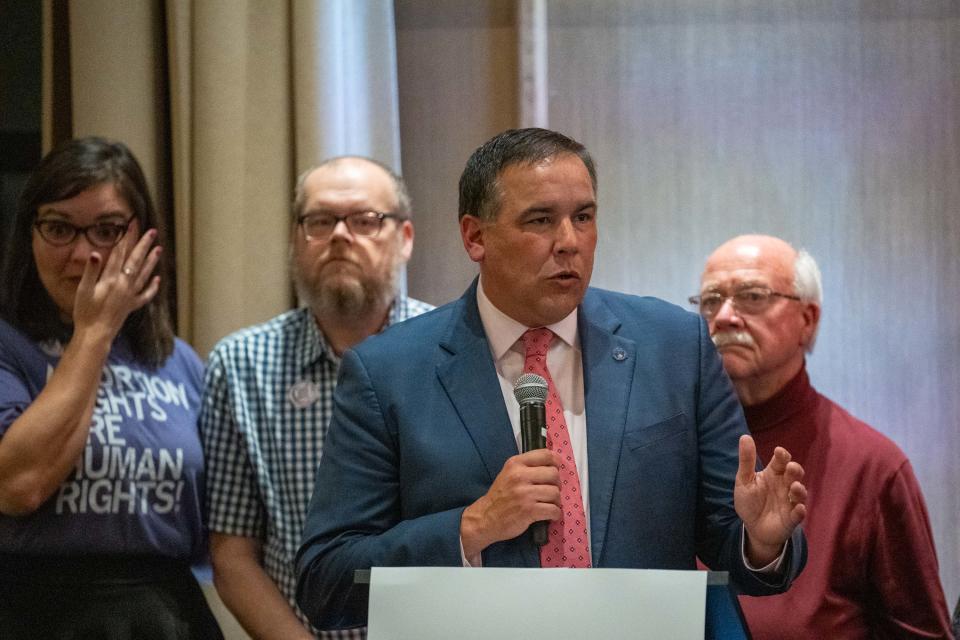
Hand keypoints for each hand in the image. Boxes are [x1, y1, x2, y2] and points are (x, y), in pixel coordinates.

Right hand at [72, 228, 161, 337]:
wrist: (96, 334)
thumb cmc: (86, 312)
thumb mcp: (83, 290)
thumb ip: (91, 271)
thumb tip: (96, 253)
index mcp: (111, 279)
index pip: (120, 253)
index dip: (126, 238)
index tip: (131, 225)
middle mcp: (124, 285)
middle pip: (136, 260)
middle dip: (144, 245)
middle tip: (152, 232)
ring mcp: (130, 295)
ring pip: (144, 274)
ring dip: (152, 261)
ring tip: (159, 249)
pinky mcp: (132, 305)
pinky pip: (146, 295)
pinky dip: (152, 287)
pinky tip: (158, 279)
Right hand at [460, 449, 560, 557]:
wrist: (485, 518)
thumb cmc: (501, 495)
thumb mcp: (509, 473)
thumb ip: (527, 466)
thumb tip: (554, 463)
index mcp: (516, 463)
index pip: (545, 455)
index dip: (556, 462)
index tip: (557, 468)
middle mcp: (520, 476)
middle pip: (554, 474)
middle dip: (556, 484)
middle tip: (551, 491)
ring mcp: (524, 494)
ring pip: (555, 493)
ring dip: (556, 501)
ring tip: (549, 504)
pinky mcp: (528, 511)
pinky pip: (553, 510)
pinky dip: (555, 514)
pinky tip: (549, 515)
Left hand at [734, 435, 806, 565]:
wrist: (753, 527)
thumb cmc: (750, 501)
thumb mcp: (744, 480)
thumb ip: (746, 460)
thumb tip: (744, 436)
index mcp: (773, 474)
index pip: (780, 461)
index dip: (782, 456)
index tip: (779, 451)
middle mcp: (785, 485)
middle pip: (794, 475)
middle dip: (795, 470)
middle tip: (791, 468)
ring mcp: (790, 502)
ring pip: (800, 493)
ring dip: (799, 490)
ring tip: (794, 487)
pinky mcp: (792, 518)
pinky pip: (798, 514)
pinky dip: (800, 511)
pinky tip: (798, 509)